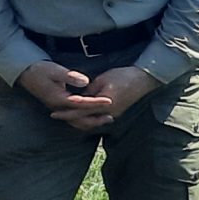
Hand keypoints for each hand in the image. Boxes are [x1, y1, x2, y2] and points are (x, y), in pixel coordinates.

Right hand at [20, 60, 110, 128]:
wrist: (24, 72)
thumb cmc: (40, 69)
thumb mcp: (55, 70)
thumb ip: (70, 76)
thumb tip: (85, 82)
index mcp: (58, 98)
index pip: (81, 104)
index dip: (96, 103)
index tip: (110, 101)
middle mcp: (57, 106)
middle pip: (78, 118)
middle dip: (95, 118)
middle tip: (111, 117)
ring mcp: (56, 107)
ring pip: (75, 119)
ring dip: (90, 120)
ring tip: (106, 118)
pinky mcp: (57, 105)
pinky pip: (72, 115)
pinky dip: (84, 117)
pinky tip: (93, 114)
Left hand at [45, 64, 160, 131]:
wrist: (144, 79)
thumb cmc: (123, 76)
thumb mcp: (102, 79)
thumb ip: (89, 90)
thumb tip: (79, 97)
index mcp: (103, 104)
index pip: (80, 112)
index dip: (66, 113)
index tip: (54, 113)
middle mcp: (108, 113)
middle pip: (85, 121)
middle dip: (71, 119)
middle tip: (57, 116)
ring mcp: (114, 114)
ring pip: (92, 122)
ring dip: (80, 120)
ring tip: (68, 116)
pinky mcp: (117, 112)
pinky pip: (99, 119)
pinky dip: (89, 118)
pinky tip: (82, 115)